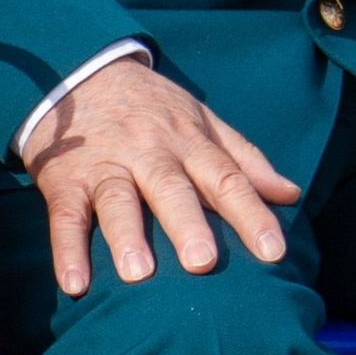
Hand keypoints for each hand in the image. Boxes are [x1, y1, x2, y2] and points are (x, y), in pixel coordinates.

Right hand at [25, 56, 300, 294]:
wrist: (80, 69)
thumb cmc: (152, 107)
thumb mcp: (201, 121)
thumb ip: (245, 159)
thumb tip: (291, 194)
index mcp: (189, 141)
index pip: (226, 179)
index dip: (251, 214)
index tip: (275, 252)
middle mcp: (149, 151)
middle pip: (171, 188)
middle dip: (187, 224)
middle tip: (203, 263)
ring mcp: (105, 164)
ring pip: (117, 199)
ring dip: (126, 236)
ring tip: (138, 273)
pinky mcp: (65, 178)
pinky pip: (65, 215)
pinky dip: (67, 249)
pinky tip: (74, 284)